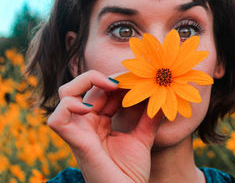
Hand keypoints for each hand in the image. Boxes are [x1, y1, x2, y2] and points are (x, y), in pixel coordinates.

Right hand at [47, 70, 162, 182]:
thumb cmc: (131, 173)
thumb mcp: (143, 138)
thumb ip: (150, 117)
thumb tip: (162, 95)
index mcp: (99, 122)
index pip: (101, 91)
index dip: (117, 81)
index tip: (138, 79)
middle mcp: (86, 124)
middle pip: (83, 86)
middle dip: (105, 77)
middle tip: (127, 80)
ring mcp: (79, 132)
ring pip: (65, 94)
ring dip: (86, 82)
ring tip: (112, 86)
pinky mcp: (76, 143)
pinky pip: (56, 119)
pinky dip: (69, 106)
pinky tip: (92, 108)